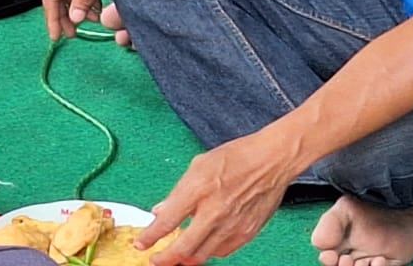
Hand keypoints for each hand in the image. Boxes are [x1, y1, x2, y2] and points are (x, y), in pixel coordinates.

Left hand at [139, 132, 299, 265]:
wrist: (271, 160)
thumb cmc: (237, 157)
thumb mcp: (199, 165)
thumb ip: (178, 192)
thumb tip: (161, 210)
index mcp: (199, 189)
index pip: (167, 221)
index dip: (150, 237)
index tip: (142, 244)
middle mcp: (214, 211)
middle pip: (183, 248)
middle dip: (165, 259)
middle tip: (156, 259)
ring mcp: (231, 226)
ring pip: (202, 256)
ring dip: (186, 259)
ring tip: (177, 256)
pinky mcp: (246, 233)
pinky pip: (222, 252)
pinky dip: (209, 252)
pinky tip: (204, 245)